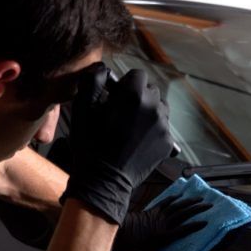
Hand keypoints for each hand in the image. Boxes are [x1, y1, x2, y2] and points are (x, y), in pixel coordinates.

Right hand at [62, 64, 174, 224]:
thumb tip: (103, 68)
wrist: (103, 181)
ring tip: (131, 127)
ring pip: (159, 108)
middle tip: (122, 114)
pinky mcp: (167, 143)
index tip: (115, 97)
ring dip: (147, 112)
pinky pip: (163, 128)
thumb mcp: (82, 108)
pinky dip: (153, 130)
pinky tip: (138, 141)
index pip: (137, 75)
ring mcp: (163, 126)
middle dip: (138, 97)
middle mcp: (154, 107)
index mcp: (133, 94)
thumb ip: (93, 80)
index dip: (125, 84)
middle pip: (150, 90)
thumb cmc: (90, 144)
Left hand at [114, 195, 211, 250]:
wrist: (113, 227)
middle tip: (209, 205)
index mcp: (161, 235)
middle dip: (197, 209)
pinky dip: (173, 198)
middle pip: (183, 214)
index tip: (206, 222)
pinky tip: (179, 195)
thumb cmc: (125, 244)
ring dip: (189, 201)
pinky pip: (164, 203)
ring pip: (176, 206)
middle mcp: (162, 223)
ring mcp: (156, 215)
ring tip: (200, 198)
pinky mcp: (150, 211)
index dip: (194, 226)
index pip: (182, 230)